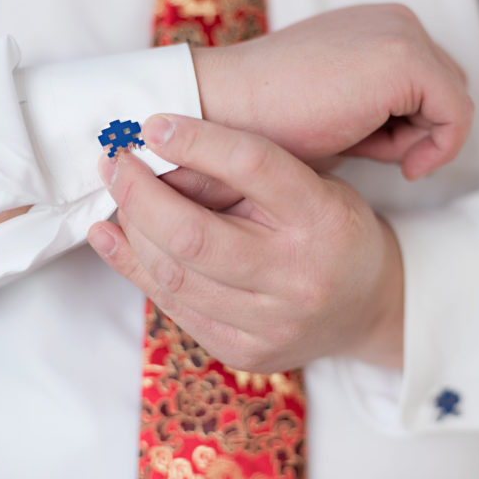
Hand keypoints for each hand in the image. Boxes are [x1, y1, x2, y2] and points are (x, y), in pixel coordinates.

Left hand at [88, 115, 404, 371]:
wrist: (368, 306)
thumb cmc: (333, 228)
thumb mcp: (314, 183)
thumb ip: (248, 173)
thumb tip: (160, 152)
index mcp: (324, 218)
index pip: (253, 167)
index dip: (195, 141)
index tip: (151, 125)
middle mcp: (299, 276)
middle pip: (194, 236)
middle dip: (138, 194)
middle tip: (113, 161)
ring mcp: (273, 324)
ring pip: (174, 276)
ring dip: (131, 230)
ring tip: (114, 194)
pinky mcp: (247, 353)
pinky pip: (174, 308)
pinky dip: (133, 268)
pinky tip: (110, 237)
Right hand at [195, 3, 472, 180]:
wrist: (225, 109)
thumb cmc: (270, 121)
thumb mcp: (340, 110)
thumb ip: (381, 108)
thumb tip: (419, 138)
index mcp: (376, 27)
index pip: (428, 82)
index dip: (411, 126)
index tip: (378, 152)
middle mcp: (394, 21)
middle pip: (446, 90)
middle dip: (417, 130)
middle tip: (370, 151)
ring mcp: (402, 34)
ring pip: (451, 103)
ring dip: (418, 139)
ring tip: (366, 149)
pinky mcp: (405, 59)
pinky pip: (457, 114)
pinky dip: (440, 148)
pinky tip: (404, 165)